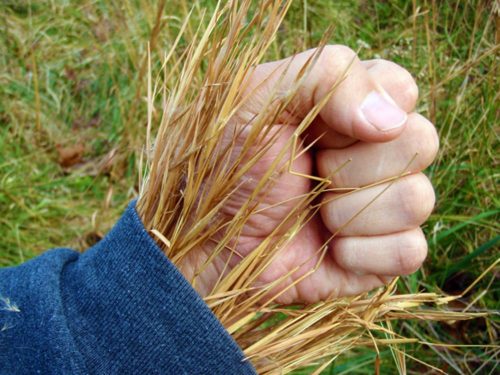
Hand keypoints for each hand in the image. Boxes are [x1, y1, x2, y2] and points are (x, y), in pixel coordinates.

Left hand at [180, 45, 438, 303]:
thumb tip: (391, 120)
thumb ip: (324, 76)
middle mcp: (376, 153)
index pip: (402, 90)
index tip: (316, 130)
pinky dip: (362, 253)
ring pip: (417, 199)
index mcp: (353, 107)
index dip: (363, 112)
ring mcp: (382, 206)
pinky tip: (327, 248)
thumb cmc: (226, 165)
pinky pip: (409, 252)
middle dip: (353, 165)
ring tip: (311, 213)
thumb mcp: (258, 99)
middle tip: (309, 174)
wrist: (208, 238)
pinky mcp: (380, 255)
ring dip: (351, 210)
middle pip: (420, 142)